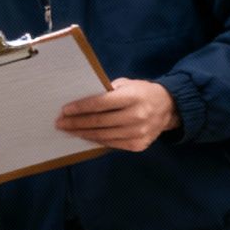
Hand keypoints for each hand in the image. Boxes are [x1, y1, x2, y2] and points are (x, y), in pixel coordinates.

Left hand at [57, 78, 179, 151]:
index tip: (65, 110)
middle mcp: (136, 116)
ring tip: (68, 131)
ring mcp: (138, 133)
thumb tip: (81, 100)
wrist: (169, 108)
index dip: (81, 108)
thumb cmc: (142, 93)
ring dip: (82, 133)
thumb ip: (108, 91)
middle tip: (60, 123)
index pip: (101, 104)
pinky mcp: (138, 145)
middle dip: (76, 123)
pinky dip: (95, 140)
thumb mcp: (128, 84)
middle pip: (99, 122)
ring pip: (103, 135)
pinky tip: (84, 136)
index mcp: (133, 97)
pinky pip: (111, 144)